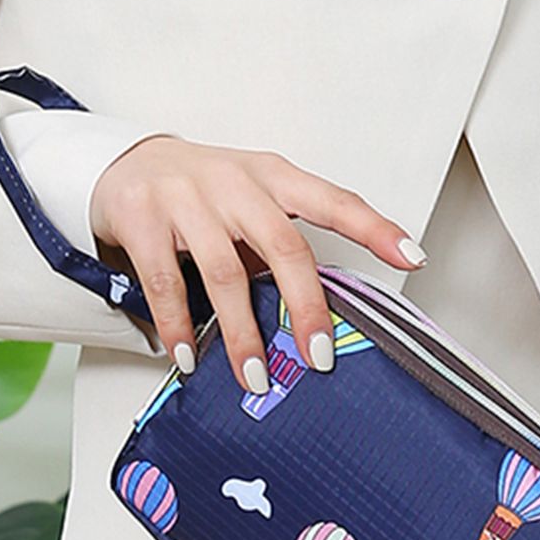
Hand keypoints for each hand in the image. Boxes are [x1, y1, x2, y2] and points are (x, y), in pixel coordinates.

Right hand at [90, 134, 427, 391]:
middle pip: (283, 246)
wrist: (126, 163)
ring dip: (242, 333)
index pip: (334, 201)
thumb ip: (279, 246)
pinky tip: (190, 355)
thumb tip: (315, 317)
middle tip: (318, 356)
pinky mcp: (142, 218)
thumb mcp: (251, 202)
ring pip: (224, 272)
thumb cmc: (202, 192)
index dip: (376, 228)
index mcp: (274, 176)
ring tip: (254, 375)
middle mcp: (235, 182)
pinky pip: (166, 281)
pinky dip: (180, 325)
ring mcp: (186, 197)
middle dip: (305, 307)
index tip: (413, 258)